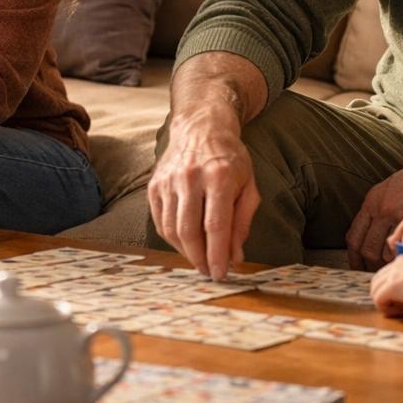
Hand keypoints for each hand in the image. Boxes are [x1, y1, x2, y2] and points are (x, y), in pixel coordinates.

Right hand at [148, 107, 260, 278]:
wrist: (200, 128)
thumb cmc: (229, 159)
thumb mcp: (248, 185)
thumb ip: (242, 221)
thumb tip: (235, 256)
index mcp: (218, 176)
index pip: (215, 225)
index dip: (217, 254)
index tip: (221, 274)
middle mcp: (190, 178)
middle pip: (189, 231)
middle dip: (200, 259)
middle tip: (209, 272)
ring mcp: (168, 181)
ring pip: (171, 229)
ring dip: (185, 251)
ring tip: (199, 259)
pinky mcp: (154, 186)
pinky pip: (160, 221)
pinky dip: (172, 238)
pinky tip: (185, 242)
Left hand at [345, 139, 402, 270]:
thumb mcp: (395, 188)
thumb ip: (383, 210)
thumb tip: (377, 233)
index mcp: (374, 201)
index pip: (355, 237)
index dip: (355, 257)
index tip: (359, 266)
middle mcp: (383, 209)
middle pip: (367, 249)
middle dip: (371, 266)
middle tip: (380, 275)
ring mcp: (402, 216)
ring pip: (388, 253)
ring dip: (391, 265)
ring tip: (397, 271)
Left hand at [370, 252, 402, 316]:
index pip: (393, 271)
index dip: (396, 287)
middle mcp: (399, 263)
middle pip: (379, 278)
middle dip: (385, 293)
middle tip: (400, 306)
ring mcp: (393, 274)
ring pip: (375, 288)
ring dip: (384, 301)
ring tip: (399, 310)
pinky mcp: (391, 287)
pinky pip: (378, 299)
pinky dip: (385, 308)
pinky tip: (399, 313)